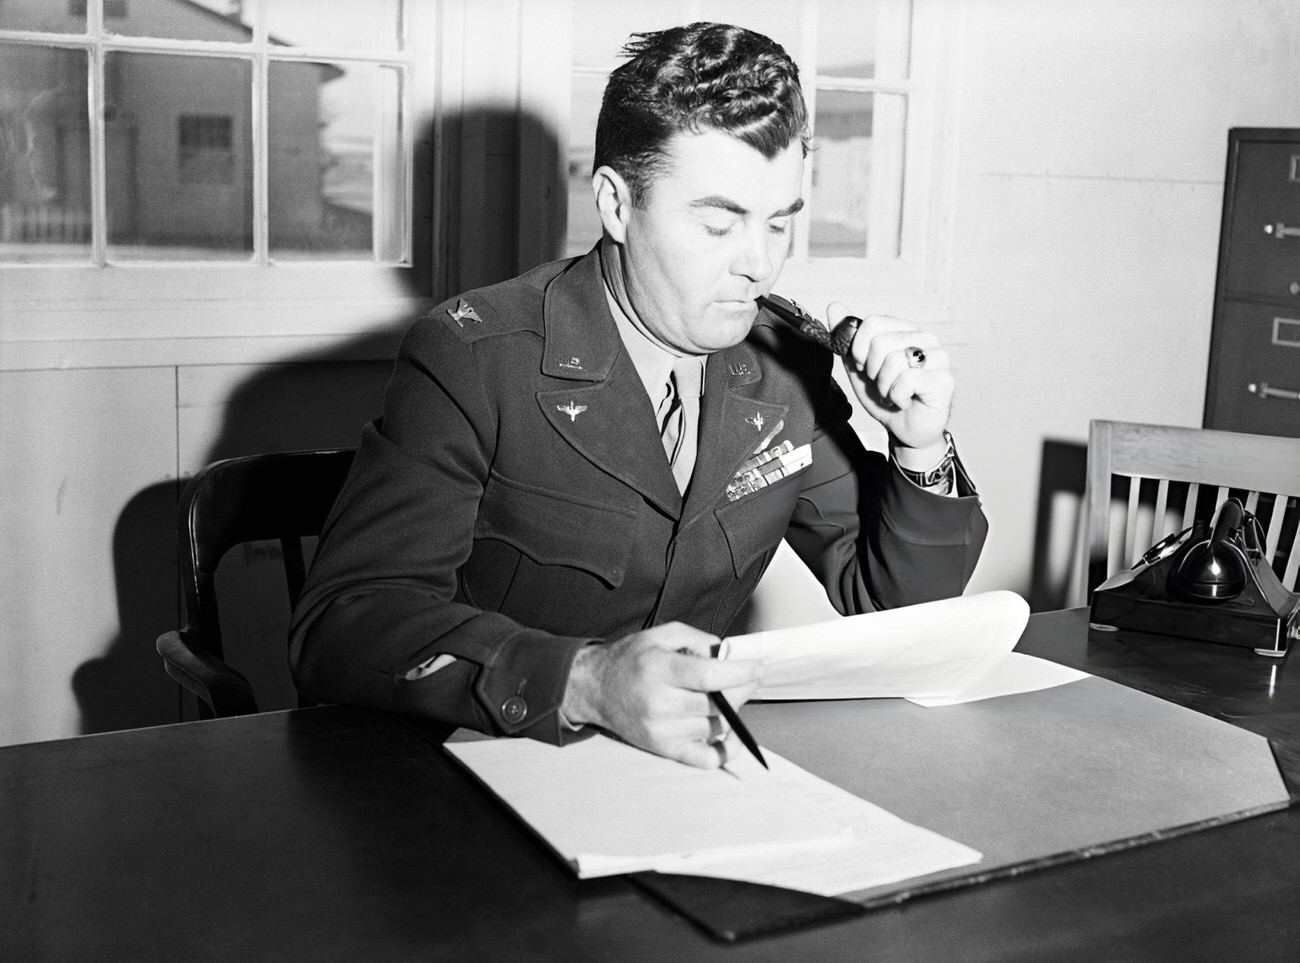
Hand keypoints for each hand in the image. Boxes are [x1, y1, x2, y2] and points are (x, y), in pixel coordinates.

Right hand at [561, 622, 761, 768]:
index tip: (757, 667)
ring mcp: (662, 731)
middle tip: (750, 679)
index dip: (741, 672)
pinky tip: (731, 735)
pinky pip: (706, 758)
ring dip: (733, 711)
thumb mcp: (660, 635)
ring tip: (729, 696)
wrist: (596, 689)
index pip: (710, 676)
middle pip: (718, 704)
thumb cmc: (629, 660)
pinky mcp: (664, 749)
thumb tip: (728, 654)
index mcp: (659, 670)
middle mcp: (659, 703)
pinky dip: (726, 750)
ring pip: (716, 726)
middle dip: (743, 689)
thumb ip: (697, 639)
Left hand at [828, 302, 953, 455]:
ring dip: (885, 387)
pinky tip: (906, 400)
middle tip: (883, 383)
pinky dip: (897, 397)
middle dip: (873, 371)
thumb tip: (834, 306)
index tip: (864, 366)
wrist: (904, 428)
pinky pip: (907, 381)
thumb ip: (847, 338)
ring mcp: (938, 357)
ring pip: (893, 361)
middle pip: (881, 342)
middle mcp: (924, 338)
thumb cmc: (886, 396)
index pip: (872, 323)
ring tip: (894, 394)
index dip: (860, 349)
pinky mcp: (944, 379)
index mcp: (904, 330)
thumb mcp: (859, 366)